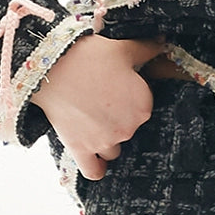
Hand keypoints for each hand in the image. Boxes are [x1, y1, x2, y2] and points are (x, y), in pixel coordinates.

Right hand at [28, 32, 168, 177]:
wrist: (51, 66)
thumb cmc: (88, 55)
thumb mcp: (122, 48)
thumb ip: (146, 49)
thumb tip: (162, 43)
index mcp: (142, 106)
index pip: (142, 109)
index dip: (128, 99)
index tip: (114, 89)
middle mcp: (128, 128)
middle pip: (128, 130)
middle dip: (116, 119)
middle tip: (98, 100)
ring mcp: (104, 142)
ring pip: (113, 150)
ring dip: (106, 140)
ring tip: (90, 120)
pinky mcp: (81, 150)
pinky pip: (94, 171)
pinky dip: (95, 168)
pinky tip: (93, 159)